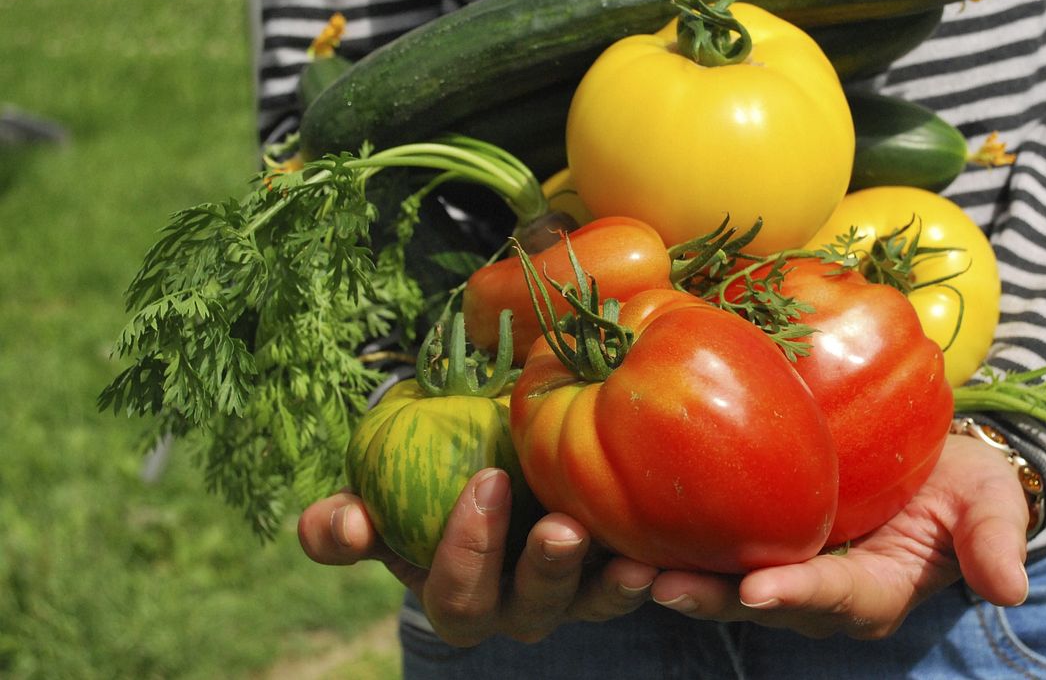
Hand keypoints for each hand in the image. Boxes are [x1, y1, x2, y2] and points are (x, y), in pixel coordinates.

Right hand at [297, 468, 658, 645]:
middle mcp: (515, 607)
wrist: (488, 470)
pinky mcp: (616, 572)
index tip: (485, 480)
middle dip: (544, 571)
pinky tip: (668, 548)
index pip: (455, 594)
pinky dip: (654, 570)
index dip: (466, 549)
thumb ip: (345, 522)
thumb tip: (343, 525)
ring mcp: (571, 595)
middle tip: (560, 527)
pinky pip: (636, 581)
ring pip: (591, 604)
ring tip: (631, 559)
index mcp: (456, 594)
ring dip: (609, 585)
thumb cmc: (423, 485)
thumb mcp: (377, 501)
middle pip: (529, 609)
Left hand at [649, 434, 1031, 638]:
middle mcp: (819, 592)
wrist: (930, 459)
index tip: (760, 589)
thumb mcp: (989, 502)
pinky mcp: (755, 535)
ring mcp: (783, 566)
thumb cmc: (961, 481)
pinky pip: (711, 544)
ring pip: (723, 582)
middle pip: (761, 602)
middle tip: (661, 585)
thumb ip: (993, 539)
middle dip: (713, 598)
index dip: (799, 595)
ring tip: (624, 566)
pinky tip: (625, 520)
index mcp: (875, 590)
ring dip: (676, 577)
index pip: (836, 598)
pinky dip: (672, 538)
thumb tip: (1011, 588)